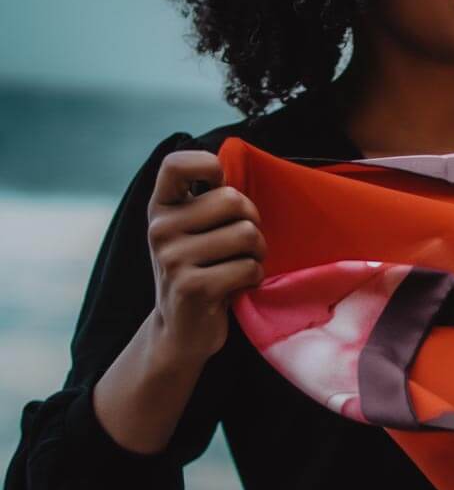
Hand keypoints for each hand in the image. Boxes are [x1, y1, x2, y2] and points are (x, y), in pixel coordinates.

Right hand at [145, 149, 267, 363]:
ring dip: (258, 254)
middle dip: (252, 222)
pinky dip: (254, 278)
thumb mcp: (192, 231)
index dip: (208, 165)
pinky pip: (249, 268)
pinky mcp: (192, 287)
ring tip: (240, 266)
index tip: (219, 186)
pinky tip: (237, 287)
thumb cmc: (200, 270)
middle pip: (234, 200)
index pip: (177, 163)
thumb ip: (207, 200)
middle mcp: (160, 229)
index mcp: (160, 208)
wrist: (180, 330)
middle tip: (244, 245)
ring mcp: (173, 258)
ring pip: (248, 235)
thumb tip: (234, 159)